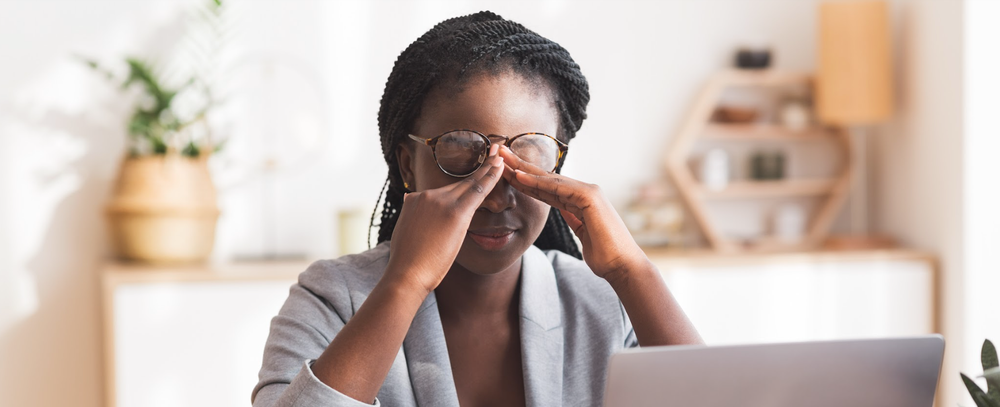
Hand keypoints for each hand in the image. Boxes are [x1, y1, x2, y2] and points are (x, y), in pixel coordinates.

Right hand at [385, 144, 505, 294]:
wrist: (406, 274)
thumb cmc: (407, 262)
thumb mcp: (405, 232)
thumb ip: (413, 216)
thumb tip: (409, 203)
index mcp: (414, 200)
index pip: (442, 190)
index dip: (459, 180)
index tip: (470, 169)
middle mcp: (426, 196)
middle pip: (457, 182)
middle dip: (477, 166)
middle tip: (493, 151)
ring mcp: (440, 201)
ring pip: (469, 183)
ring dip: (487, 169)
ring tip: (500, 156)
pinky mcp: (455, 212)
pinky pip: (477, 190)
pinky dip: (490, 176)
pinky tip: (500, 167)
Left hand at [499, 146, 647, 280]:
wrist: (623, 267)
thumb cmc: (605, 256)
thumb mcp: (583, 234)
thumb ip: (574, 220)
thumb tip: (565, 212)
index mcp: (581, 201)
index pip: (548, 188)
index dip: (526, 180)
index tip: (506, 173)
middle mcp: (585, 191)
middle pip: (546, 179)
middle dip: (521, 167)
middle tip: (499, 153)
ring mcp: (589, 192)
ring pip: (549, 180)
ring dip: (524, 170)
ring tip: (503, 159)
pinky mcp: (590, 197)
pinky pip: (557, 188)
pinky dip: (537, 183)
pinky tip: (519, 177)